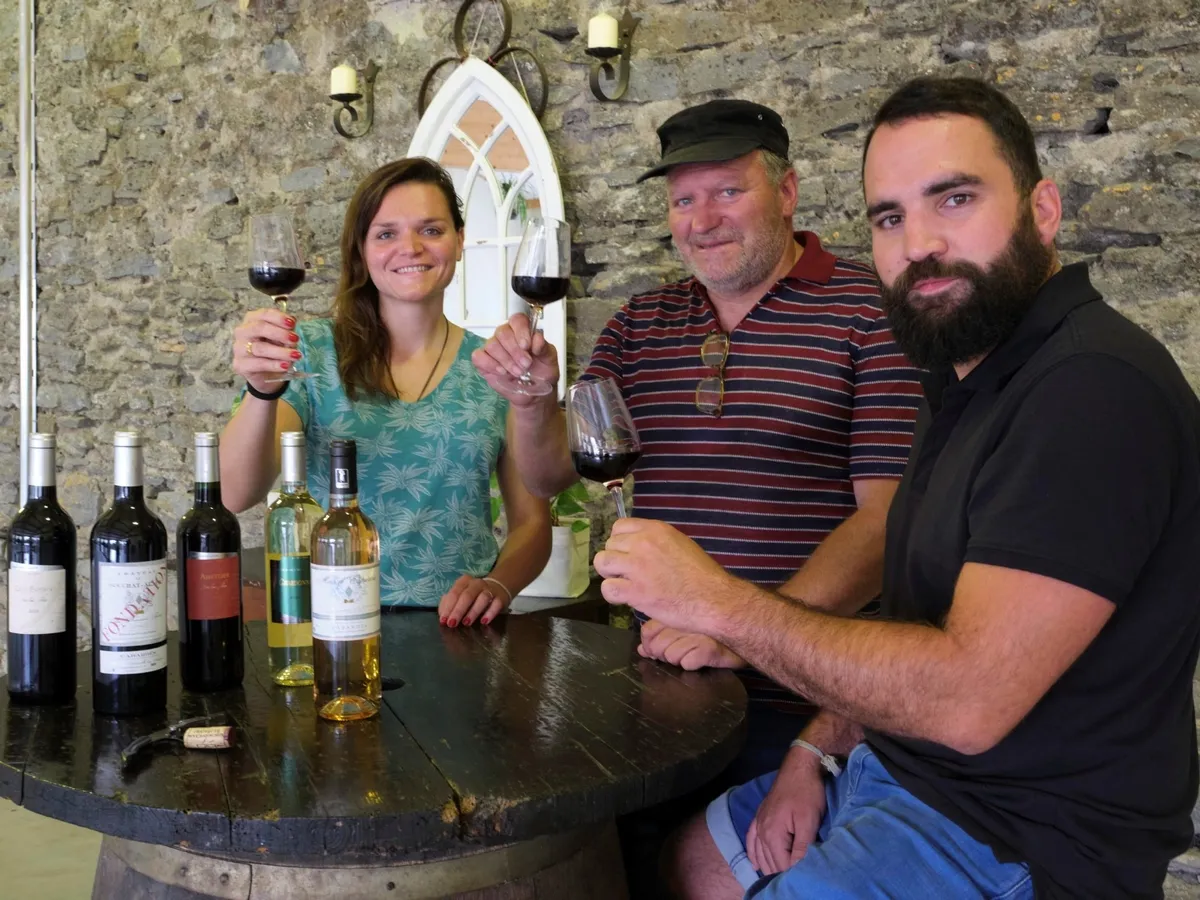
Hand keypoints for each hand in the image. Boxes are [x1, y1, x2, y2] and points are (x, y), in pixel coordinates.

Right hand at [232, 308, 299, 394]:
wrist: (266, 374)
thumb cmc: (274, 350)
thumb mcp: (282, 339)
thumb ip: (286, 331)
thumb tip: (292, 325)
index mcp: (252, 319)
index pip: (264, 314)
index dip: (279, 318)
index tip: (292, 323)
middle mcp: (242, 332)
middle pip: (259, 328)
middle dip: (280, 333)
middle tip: (295, 339)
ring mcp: (239, 349)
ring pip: (260, 348)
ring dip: (281, 352)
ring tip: (296, 355)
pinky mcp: (240, 365)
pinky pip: (259, 364)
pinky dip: (274, 365)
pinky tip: (285, 365)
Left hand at [438, 575, 510, 627]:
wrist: (497, 587)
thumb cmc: (473, 595)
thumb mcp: (460, 596)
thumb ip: (449, 603)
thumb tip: (443, 614)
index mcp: (464, 581)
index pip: (455, 593)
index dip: (448, 607)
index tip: (443, 620)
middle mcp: (477, 584)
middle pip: (467, 595)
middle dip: (458, 610)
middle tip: (452, 624)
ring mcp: (490, 590)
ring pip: (482, 598)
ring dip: (473, 611)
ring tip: (466, 623)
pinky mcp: (501, 598)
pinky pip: (496, 604)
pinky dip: (490, 613)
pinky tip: (484, 621)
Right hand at [470, 313, 559, 406]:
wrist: (535, 393)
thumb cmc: (542, 372)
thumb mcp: (550, 360)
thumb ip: (544, 348)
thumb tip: (537, 339)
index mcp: (522, 331)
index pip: (517, 320)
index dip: (520, 331)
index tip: (527, 346)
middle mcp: (506, 337)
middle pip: (502, 332)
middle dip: (514, 350)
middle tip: (526, 365)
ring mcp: (494, 349)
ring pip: (491, 345)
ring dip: (505, 360)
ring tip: (518, 372)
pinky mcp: (484, 362)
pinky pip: (479, 357)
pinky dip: (490, 364)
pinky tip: (502, 372)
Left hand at [594, 518, 733, 631]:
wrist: (712, 598)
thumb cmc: (702, 575)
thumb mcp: (680, 544)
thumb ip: (657, 542)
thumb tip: (638, 546)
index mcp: (655, 530)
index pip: (619, 526)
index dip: (620, 542)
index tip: (627, 553)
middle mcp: (643, 544)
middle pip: (609, 545)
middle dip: (616, 559)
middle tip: (628, 573)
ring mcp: (637, 567)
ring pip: (603, 563)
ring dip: (610, 574)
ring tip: (624, 583)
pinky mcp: (635, 591)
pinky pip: (607, 588)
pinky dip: (613, 594)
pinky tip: (625, 597)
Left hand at [638, 618, 744, 669]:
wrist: (749, 628)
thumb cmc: (714, 628)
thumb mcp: (685, 627)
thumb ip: (661, 636)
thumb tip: (642, 650)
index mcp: (676, 610)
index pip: (648, 630)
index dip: (649, 645)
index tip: (656, 650)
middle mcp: (684, 620)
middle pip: (657, 647)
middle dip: (664, 655)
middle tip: (681, 652)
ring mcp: (697, 634)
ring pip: (671, 656)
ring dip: (681, 660)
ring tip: (694, 653)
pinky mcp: (710, 648)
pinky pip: (688, 664)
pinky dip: (693, 665)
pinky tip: (702, 658)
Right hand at [746, 745, 827, 874]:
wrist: (799, 767)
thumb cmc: (807, 793)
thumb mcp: (809, 821)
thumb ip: (802, 847)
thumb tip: (797, 869)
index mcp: (772, 834)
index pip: (782, 865)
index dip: (794, 874)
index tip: (806, 876)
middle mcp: (761, 831)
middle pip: (770, 862)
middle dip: (781, 873)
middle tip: (796, 878)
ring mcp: (758, 823)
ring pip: (760, 854)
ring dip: (769, 868)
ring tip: (779, 878)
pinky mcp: (760, 817)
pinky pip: (751, 840)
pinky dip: (753, 854)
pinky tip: (755, 864)